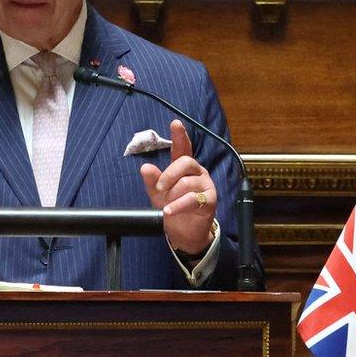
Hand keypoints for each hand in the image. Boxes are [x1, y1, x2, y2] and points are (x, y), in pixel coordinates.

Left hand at [140, 119, 216, 254]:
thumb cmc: (173, 207)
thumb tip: (145, 167)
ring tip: (168, 205)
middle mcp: (197, 172)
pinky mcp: (210, 200)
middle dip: (169, 175)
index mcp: (184, 168)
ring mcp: (205, 185)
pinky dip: (178, 205)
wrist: (184, 232)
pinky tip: (169, 210)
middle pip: (185, 162)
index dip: (180, 136)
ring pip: (187, 182)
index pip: (182, 148)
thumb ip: (152, 180)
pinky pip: (193, 198)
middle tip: (160, 188)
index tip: (175, 124)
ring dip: (173, 195)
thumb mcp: (157, 193)